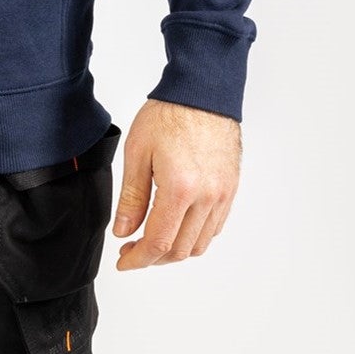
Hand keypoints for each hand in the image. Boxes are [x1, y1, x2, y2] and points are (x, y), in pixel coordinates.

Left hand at [110, 98, 240, 268]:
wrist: (202, 92)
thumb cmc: (169, 114)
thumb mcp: (137, 151)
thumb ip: (131, 197)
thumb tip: (124, 231)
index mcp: (180, 188)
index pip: (158, 242)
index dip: (138, 259)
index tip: (124, 261)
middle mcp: (207, 197)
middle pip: (180, 250)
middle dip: (153, 258)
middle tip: (132, 250)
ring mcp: (222, 195)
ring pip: (199, 243)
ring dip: (175, 250)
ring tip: (152, 238)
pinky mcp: (230, 189)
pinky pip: (214, 227)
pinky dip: (194, 236)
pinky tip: (177, 224)